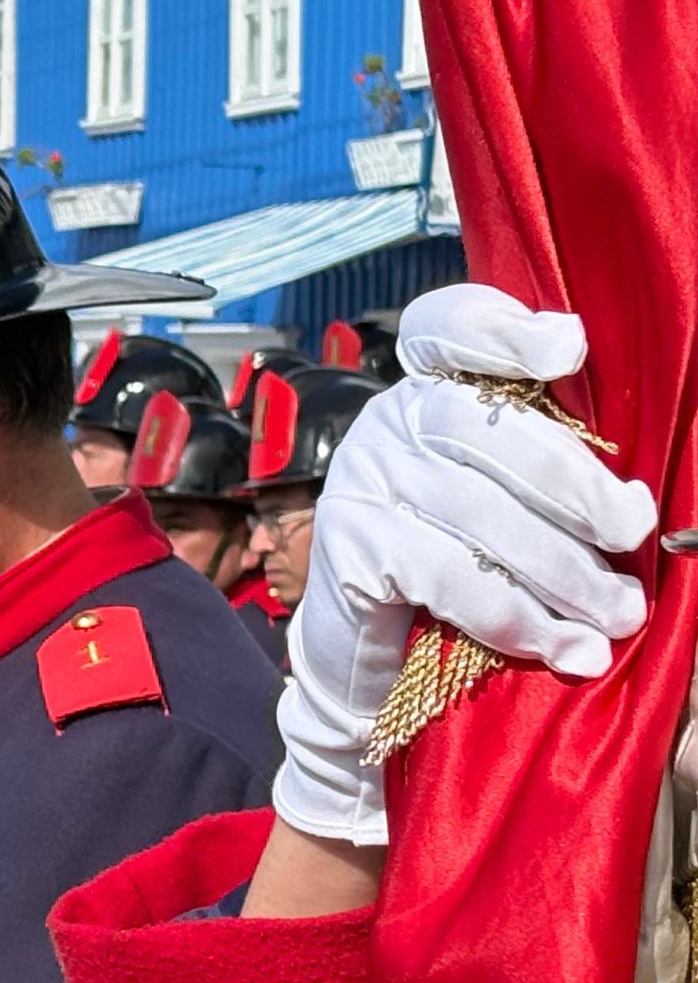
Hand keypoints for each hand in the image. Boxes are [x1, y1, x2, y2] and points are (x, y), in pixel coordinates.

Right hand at [274, 282, 654, 845]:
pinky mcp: (347, 549)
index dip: (500, 330)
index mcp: (429, 389)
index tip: (568, 349)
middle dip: (573, 486)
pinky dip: (514, 616)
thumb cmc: (460, 565)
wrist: (368, 656)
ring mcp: (360, 482)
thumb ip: (544, 468)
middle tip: (633, 533)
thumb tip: (634, 498)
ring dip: (562, 571)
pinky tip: (559, 646)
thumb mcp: (503, 499)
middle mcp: (386, 422)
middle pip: (481, 427)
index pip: (446, 327)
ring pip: (476, 512)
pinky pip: (447, 576)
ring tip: (617, 613)